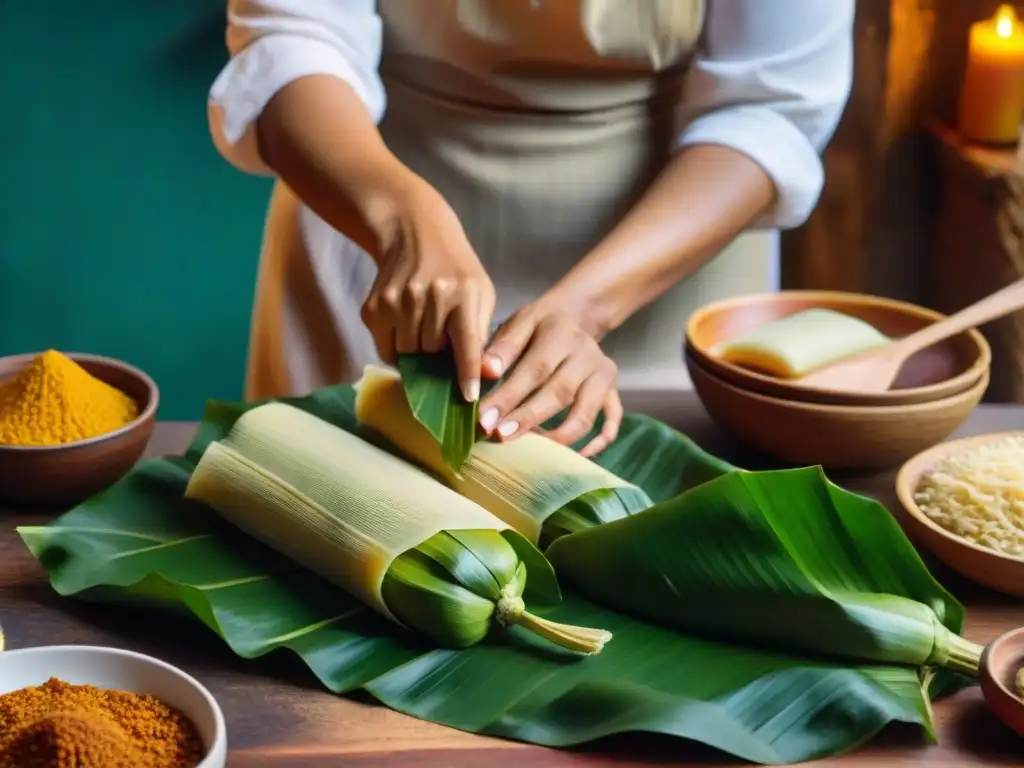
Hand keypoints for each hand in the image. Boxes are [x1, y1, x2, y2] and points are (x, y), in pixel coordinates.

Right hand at [361, 183, 494, 401]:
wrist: (413, 232)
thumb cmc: (456, 268)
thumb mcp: (481, 291)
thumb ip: (481, 331)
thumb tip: (480, 375)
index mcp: (464, 293)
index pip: (467, 344)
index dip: (467, 374)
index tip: (469, 398)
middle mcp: (430, 296)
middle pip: (431, 354)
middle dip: (437, 355)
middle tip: (440, 341)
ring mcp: (397, 301)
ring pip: (407, 354)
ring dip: (417, 352)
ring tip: (423, 329)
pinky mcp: (374, 306)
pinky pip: (385, 348)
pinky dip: (396, 346)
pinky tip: (404, 324)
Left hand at [478, 302, 620, 456]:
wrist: (577, 316)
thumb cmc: (538, 326)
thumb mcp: (518, 323)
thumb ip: (502, 347)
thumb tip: (485, 372)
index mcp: (562, 334)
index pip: (534, 369)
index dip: (509, 397)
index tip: (484, 420)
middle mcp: (588, 355)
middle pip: (559, 394)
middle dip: (528, 419)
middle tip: (499, 437)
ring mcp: (604, 376)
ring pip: (585, 414)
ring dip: (558, 437)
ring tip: (530, 450)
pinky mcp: (613, 392)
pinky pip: (611, 422)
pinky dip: (597, 443)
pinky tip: (575, 457)